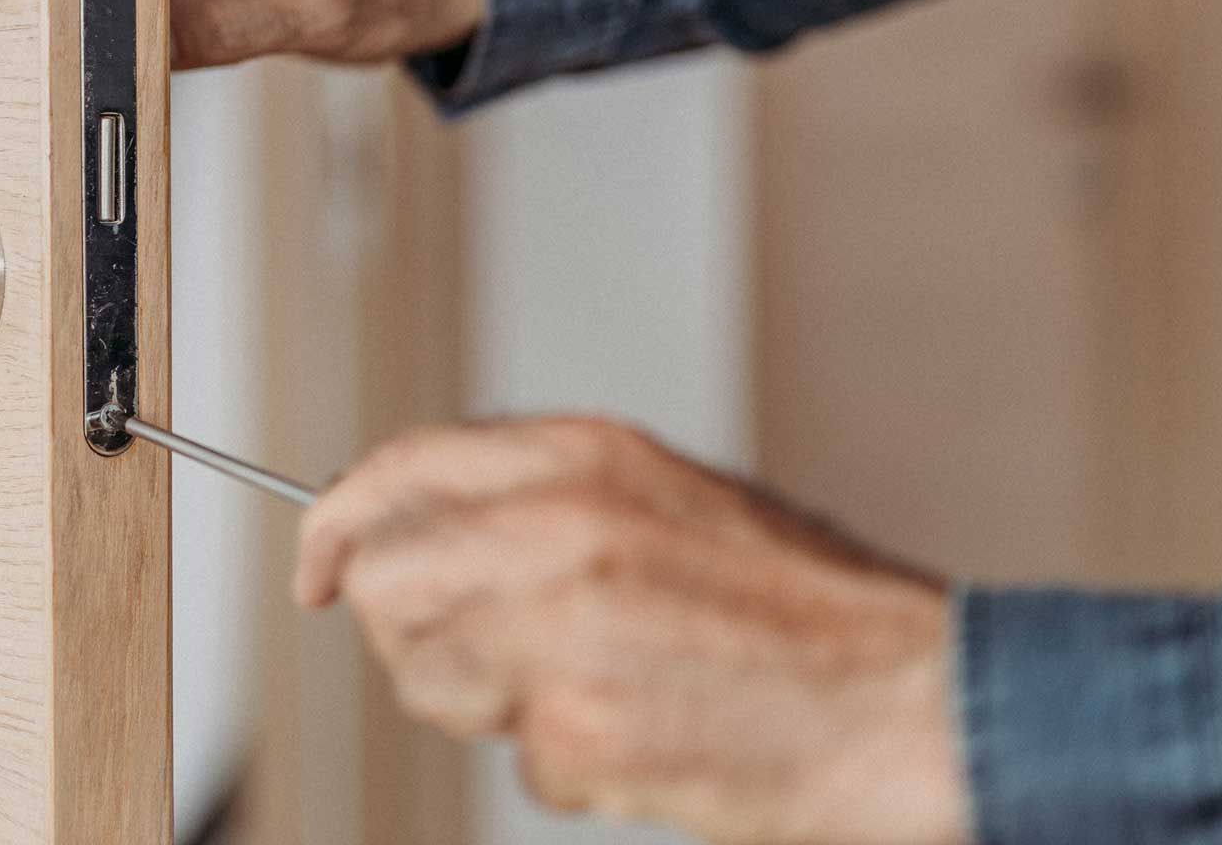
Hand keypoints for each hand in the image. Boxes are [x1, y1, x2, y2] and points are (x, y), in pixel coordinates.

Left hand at [295, 417, 969, 844]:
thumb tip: (427, 530)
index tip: (316, 569)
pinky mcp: (578, 731)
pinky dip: (564, 762)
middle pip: (386, 583)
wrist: (905, 699)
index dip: (338, 523)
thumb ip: (543, 501)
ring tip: (595, 689)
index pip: (400, 469)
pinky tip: (643, 735)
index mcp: (584, 458)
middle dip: (408, 630)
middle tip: (479, 655)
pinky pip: (515, 758)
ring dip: (487, 701)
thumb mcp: (670, 499)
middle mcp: (556, 530)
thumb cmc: (798, 605)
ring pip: (429, 678)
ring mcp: (561, 631)